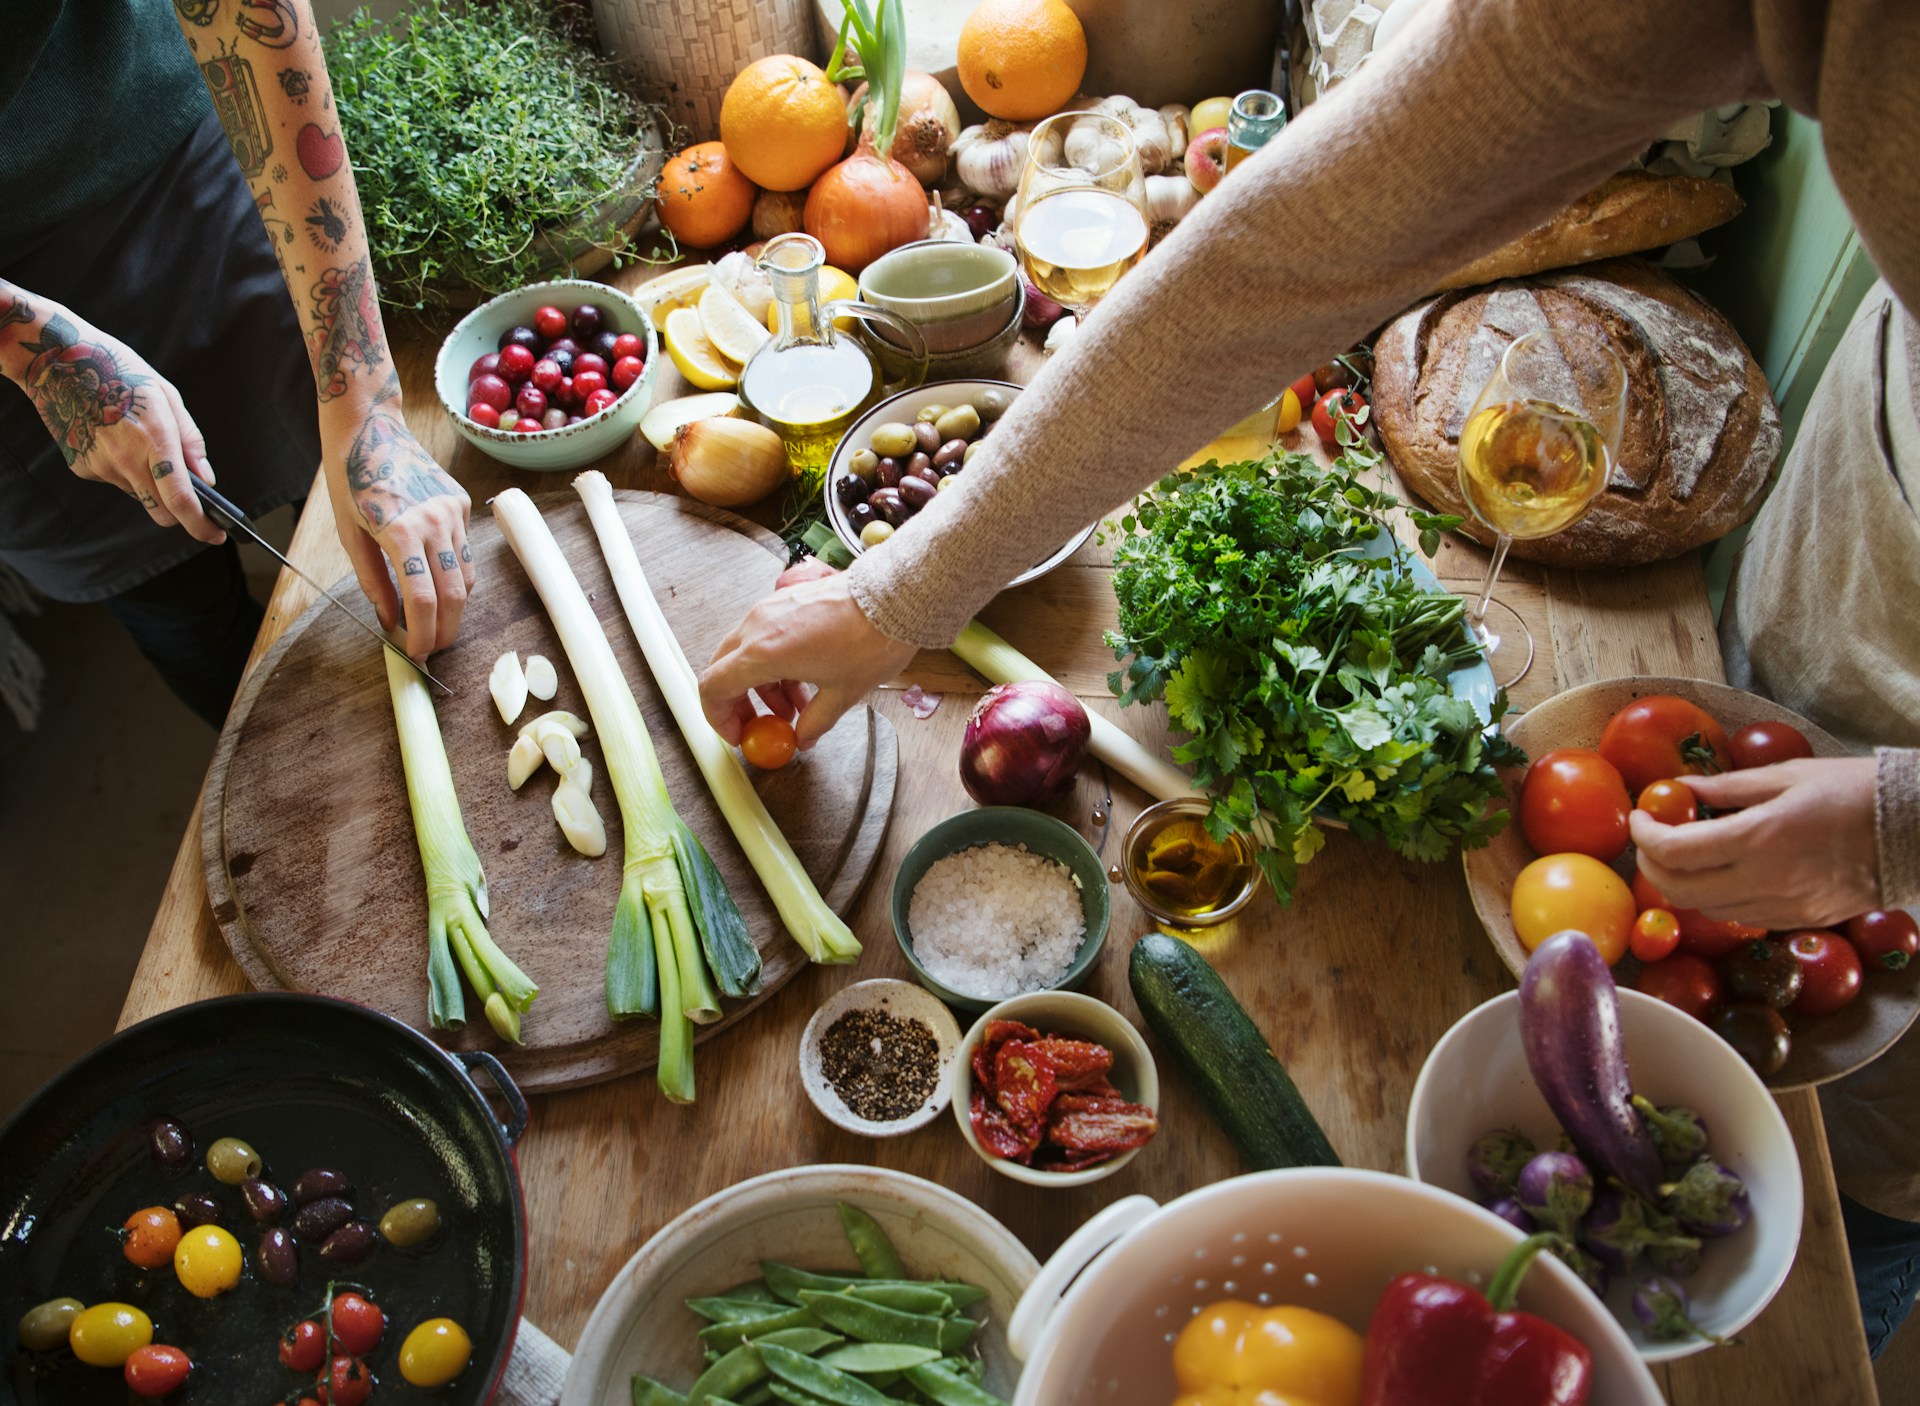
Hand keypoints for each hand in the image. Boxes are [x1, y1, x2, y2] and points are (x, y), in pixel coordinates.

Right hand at [17, 315, 226, 543]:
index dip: (202, 525)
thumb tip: (207, 480)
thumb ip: (190, 441)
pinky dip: (125, 471)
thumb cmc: (119, 371)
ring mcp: (101, 466)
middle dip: (180, 514)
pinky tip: (116, 441)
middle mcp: (127, 459)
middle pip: (161, 512)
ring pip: (140, 496)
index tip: (216, 536)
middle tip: (191, 501)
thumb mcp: (167, 396)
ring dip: (151, 485)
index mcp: (155, 439)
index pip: (181, 499)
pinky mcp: (83, 468)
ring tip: (141, 445)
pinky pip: (115, 481)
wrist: (59, 362)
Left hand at [323, 392, 472, 659]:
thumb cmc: (350, 479)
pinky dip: (454, 573)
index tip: (416, 654)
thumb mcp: (349, 534)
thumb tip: (389, 620)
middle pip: (454, 595)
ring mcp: (454, 512)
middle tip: (431, 649)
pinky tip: (435, 577)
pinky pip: (465, 551)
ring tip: (432, 620)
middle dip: (445, 630)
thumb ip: (373, 581)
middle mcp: (435, 522)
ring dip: (452, 605)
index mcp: (401, 531)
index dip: (421, 634)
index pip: (422, 599)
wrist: (370, 427)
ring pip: (466, 576)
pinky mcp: (463, 503)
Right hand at [698, 572, 916, 748]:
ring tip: (797, 707)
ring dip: (762, 685)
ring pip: (746, 654)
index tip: (739, 734)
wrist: (894, 595)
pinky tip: (805, 680)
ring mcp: (769, 609)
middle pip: (725, 669)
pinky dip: (774, 663)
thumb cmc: (869, 641)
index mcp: (762, 653)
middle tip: (763, 724)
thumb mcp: (842, 694)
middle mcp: (756, 626)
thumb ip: (815, 722)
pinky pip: (764, 636)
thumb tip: (803, 738)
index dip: (719, 717)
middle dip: (739, 702)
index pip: (713, 687)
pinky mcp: (785, 601)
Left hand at [1629, 757, 1880, 928]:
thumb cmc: (1855, 792)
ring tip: (1683, 853)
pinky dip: (1715, 897)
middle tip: (1651, 838)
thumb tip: (1681, 789)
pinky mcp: (1798, 921)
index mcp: (1759, 839)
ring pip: (1705, 909)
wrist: (1915, 832)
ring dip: (1681, 884)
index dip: (1645, 835)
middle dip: (1652, 865)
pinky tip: (1721, 871)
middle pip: (1678, 891)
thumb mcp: (1787, 776)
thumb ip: (1727, 788)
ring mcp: (1782, 908)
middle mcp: (1765, 881)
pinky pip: (1738, 917)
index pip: (1675, 851)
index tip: (1640, 815)